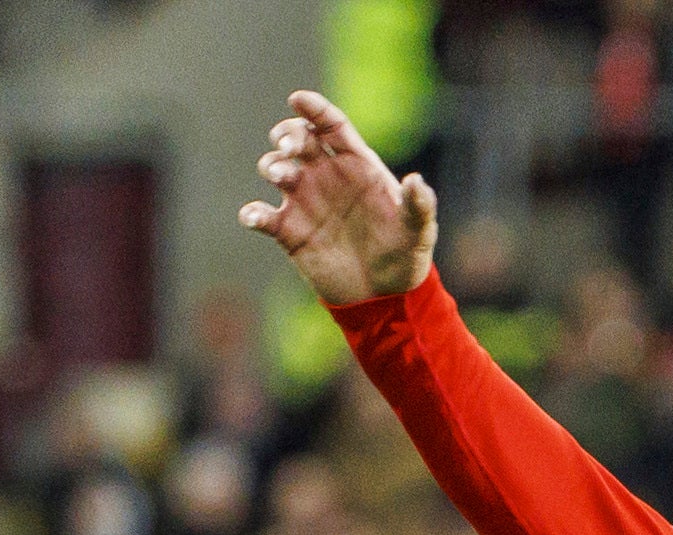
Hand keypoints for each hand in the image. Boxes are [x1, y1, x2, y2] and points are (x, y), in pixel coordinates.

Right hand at [239, 90, 438, 308]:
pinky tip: (256, 217)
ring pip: (275, 168)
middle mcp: (326, 176)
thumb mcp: (419, 231)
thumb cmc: (406, 256)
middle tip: (289, 148)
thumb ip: (419, 205)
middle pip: (298, 139)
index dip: (314, 109)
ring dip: (272, 166)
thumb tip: (416, 181)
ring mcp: (305, 201)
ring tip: (282, 177)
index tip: (297, 99)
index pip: (331, 126)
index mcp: (357, 165)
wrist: (386, 296)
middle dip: (287, 134)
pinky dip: (253, 213)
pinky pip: (262, 216)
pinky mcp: (289, 231)